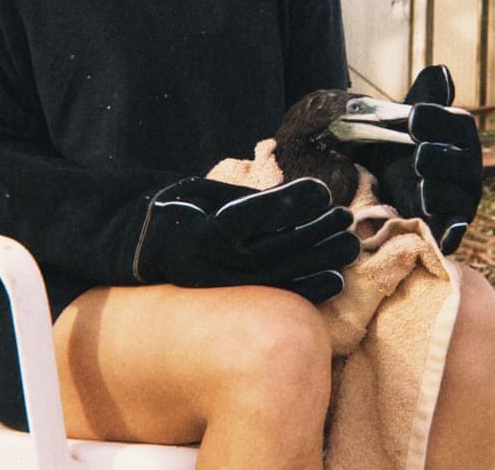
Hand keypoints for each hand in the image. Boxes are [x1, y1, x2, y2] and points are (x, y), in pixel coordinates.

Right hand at [132, 176, 360, 302]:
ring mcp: (223, 287)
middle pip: (271, 249)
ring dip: (318, 260)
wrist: (143, 251)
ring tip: (350, 244)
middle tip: (346, 217)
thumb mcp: (202, 193)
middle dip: (314, 232)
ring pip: (278, 275)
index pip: (250, 216)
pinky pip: (273, 298)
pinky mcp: (232, 303)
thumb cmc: (177, 211)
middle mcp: (211, 264)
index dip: (288, 203)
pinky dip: (307, 290)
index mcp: (200, 230)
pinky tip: (336, 280)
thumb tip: (294, 199)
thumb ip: (244, 199)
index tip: (322, 190)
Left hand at [361, 66, 482, 254]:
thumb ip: (424, 95)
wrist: (378, 186)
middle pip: (464, 161)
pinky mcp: (449, 229)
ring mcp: (461, 200)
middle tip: (417, 156)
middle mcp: (467, 168)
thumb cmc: (396, 145)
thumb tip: (441, 71)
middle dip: (439, 157)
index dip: (439, 119)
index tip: (413, 117)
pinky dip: (451, 231)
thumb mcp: (404, 118)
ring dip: (439, 192)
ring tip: (420, 187)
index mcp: (460, 136)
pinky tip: (443, 231)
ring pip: (460, 198)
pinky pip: (456, 231)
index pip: (460, 124)